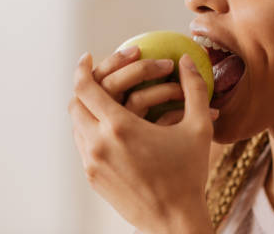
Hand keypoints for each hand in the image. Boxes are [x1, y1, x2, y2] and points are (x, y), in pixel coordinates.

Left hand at [68, 52, 217, 232]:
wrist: (174, 221)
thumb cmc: (189, 174)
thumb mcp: (199, 128)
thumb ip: (194, 89)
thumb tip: (189, 60)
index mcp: (120, 128)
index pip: (86, 88)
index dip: (83, 68)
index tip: (87, 56)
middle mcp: (98, 144)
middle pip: (74, 104)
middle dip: (83, 85)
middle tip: (99, 75)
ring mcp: (92, 164)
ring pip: (76, 125)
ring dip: (86, 108)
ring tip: (105, 100)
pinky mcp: (93, 178)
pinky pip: (83, 145)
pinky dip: (90, 129)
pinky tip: (111, 128)